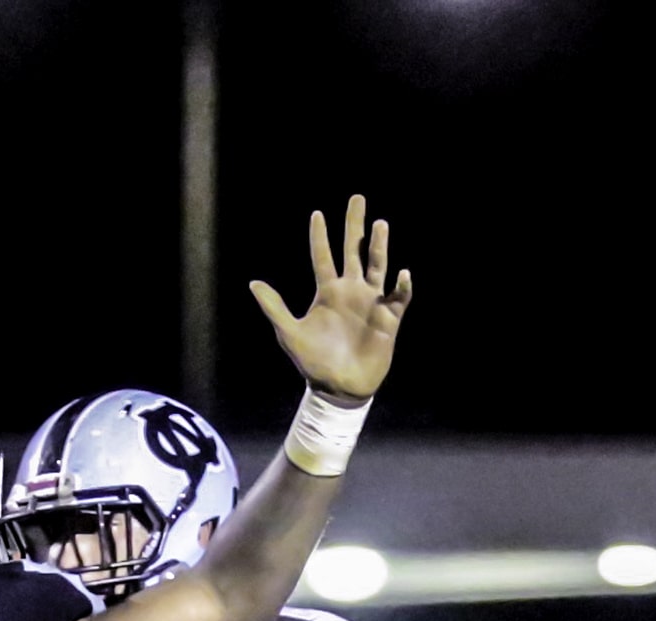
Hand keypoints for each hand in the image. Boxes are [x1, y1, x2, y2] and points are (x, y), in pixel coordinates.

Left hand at [251, 195, 412, 402]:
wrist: (338, 388)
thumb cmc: (313, 363)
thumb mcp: (289, 333)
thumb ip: (274, 307)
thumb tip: (253, 283)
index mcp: (327, 292)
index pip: (322, 257)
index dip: (319, 236)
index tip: (317, 213)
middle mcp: (350, 291)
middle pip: (354, 251)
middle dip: (355, 226)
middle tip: (357, 198)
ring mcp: (370, 302)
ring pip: (377, 265)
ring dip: (379, 245)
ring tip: (380, 223)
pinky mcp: (388, 318)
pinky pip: (399, 297)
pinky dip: (402, 286)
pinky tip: (401, 274)